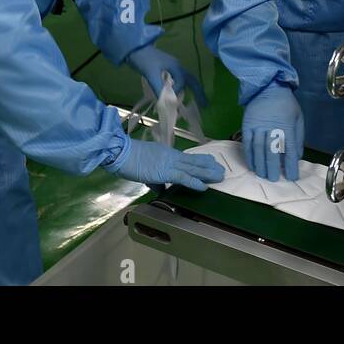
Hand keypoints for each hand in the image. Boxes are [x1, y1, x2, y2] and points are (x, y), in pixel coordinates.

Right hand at [108, 138, 224, 190]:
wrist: (121, 153)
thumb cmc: (129, 160)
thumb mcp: (145, 170)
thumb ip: (155, 180)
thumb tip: (160, 189)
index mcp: (167, 154)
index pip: (186, 158)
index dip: (200, 160)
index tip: (211, 161)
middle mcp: (172, 157)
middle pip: (194, 161)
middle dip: (209, 166)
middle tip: (221, 169)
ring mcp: (170, 163)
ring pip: (193, 168)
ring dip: (208, 173)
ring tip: (220, 176)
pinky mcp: (166, 172)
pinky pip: (184, 177)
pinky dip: (195, 182)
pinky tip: (204, 186)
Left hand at [127, 44, 206, 107]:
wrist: (133, 48)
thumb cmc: (144, 59)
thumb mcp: (151, 74)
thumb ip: (159, 88)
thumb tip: (166, 104)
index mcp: (176, 67)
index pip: (182, 83)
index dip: (177, 93)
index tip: (169, 102)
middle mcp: (176, 67)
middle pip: (191, 80)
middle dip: (198, 91)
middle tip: (204, 104)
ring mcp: (171, 67)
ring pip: (184, 80)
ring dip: (189, 90)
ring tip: (194, 101)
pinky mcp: (164, 69)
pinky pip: (176, 80)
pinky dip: (179, 88)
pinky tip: (175, 93)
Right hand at [242, 83, 303, 181]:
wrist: (268, 87)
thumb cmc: (286, 104)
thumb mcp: (298, 118)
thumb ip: (298, 138)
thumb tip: (296, 156)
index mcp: (287, 126)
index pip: (290, 150)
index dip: (290, 165)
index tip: (292, 176)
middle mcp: (272, 128)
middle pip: (272, 152)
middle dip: (273, 168)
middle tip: (274, 179)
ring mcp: (257, 127)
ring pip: (258, 149)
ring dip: (260, 164)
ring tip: (262, 175)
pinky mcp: (246, 125)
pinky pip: (247, 144)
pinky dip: (249, 156)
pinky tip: (252, 165)